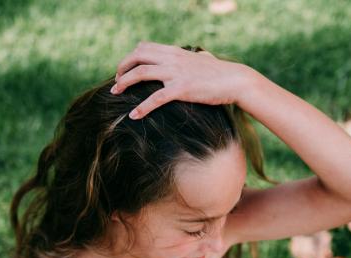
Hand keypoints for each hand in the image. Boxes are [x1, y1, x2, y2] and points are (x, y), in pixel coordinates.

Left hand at [110, 41, 251, 118]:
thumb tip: (201, 54)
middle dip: (122, 68)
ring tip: (115, 93)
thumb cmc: (220, 73)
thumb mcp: (203, 60)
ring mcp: (176, 73)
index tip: (124, 70)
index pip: (143, 47)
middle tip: (116, 82)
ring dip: (124, 82)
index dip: (129, 58)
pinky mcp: (181, 89)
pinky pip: (155, 98)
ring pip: (141, 73)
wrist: (235, 80)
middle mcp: (172, 58)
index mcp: (174, 51)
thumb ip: (196, 57)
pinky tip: (133, 116)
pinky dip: (142, 107)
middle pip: (137, 57)